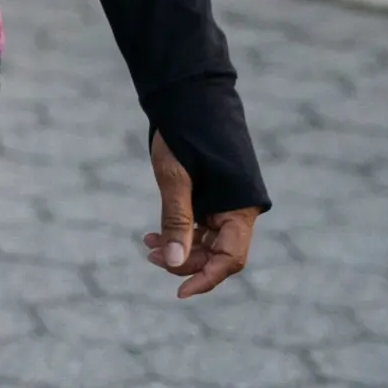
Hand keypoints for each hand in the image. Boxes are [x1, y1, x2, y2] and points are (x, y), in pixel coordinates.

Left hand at [144, 131, 257, 298]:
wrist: (187, 95)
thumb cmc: (183, 134)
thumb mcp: (175, 179)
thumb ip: (176, 220)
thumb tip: (173, 263)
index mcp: (240, 209)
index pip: (230, 259)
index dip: (206, 278)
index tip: (179, 292)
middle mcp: (237, 209)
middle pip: (218, 254)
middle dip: (186, 262)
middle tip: (150, 257)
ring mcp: (225, 202)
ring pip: (207, 241)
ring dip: (180, 248)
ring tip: (147, 245)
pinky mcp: (211, 194)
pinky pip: (200, 225)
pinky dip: (179, 231)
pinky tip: (155, 234)